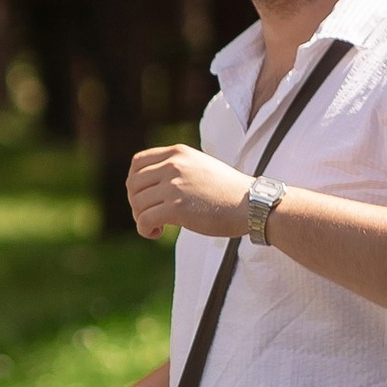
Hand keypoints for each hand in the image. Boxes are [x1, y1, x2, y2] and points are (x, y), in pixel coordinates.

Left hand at [124, 142, 250, 242]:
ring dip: (141, 218)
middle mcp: (174, 165)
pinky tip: (156, 233)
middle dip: (136, 203)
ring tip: (156, 226)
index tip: (145, 196)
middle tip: (150, 215)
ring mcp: (174, 186)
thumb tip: (150, 186)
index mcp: (179, 153)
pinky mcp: (176, 208)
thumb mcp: (201, 167)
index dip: (135, 182)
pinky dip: (144, 229)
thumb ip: (177, 169)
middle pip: (133, 184)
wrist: (253, 204)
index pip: (138, 162)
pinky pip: (144, 219)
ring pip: (137, 203)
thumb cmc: (229, 191)